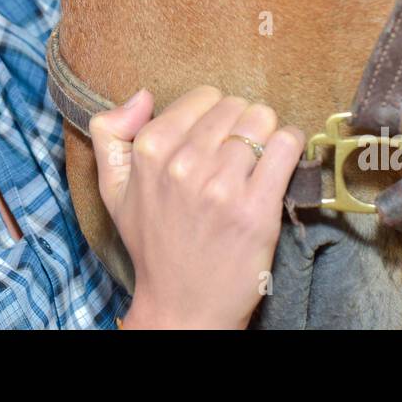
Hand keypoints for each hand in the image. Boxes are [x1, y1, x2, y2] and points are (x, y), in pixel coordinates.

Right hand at [90, 85, 304, 328]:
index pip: (204, 97)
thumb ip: (111, 133)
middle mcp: (183, 163)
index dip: (214, 116)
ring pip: (263, 120)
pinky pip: (286, 146)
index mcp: (149, 151)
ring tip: (259, 161)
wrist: (181, 306)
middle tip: (238, 155)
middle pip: (236, 106)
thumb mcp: (112, 189)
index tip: (215, 140)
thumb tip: (142, 95)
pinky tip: (281, 165)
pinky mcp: (256, 209)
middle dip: (242, 124)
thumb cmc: (152, 245)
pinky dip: (291, 146)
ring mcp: (221, 186)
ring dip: (267, 136)